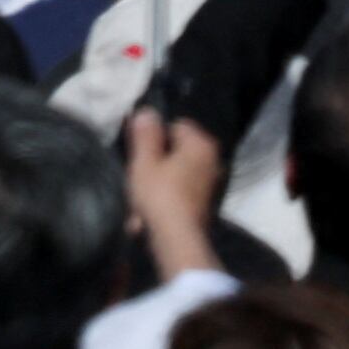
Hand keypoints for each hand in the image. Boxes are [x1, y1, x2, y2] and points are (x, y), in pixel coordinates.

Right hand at [124, 107, 226, 277]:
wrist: (176, 237)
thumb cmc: (159, 194)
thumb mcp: (145, 162)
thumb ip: (145, 136)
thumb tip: (146, 111)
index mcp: (202, 143)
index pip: (176, 126)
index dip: (153, 136)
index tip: (135, 150)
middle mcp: (212, 159)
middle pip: (175, 151)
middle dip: (153, 164)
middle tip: (135, 176)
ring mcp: (210, 181)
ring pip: (174, 174)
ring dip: (154, 186)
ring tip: (137, 201)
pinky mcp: (204, 202)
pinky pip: (178, 193)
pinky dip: (163, 200)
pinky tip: (146, 215)